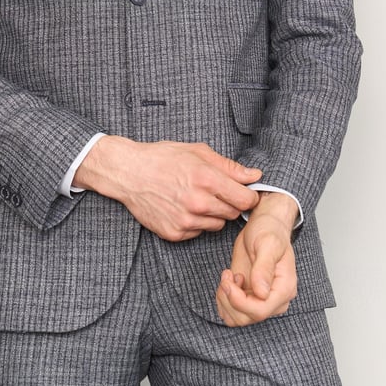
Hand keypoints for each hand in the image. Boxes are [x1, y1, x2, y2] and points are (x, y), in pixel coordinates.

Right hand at [74, 136, 261, 241]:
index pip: (246, 199)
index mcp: (207, 179)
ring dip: (213, 214)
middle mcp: (198, 202)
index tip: (244, 192)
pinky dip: (196, 222)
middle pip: (233, 213)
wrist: (129, 173)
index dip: (248, 195)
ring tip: (196, 197)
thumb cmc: (163, 158)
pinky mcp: (175, 233)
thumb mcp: (198, 152)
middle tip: (215, 191)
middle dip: (230, 203)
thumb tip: (255, 175)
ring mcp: (186, 221)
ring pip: (218, 225)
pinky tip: (183, 207)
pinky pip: (198, 232)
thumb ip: (229, 166)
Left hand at [216, 192, 297, 325]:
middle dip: (230, 298)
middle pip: (247, 318)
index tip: (230, 278)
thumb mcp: (267, 244)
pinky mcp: (248, 297)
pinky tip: (228, 280)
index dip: (239, 301)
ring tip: (228, 276)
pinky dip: (223, 300)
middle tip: (227, 274)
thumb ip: (264, 267)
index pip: (260, 311)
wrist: (264, 225)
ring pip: (237, 319)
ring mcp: (260, 300)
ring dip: (225, 299)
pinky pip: (232, 312)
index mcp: (284, 289)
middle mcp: (274, 300)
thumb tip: (262, 293)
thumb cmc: (269, 231)